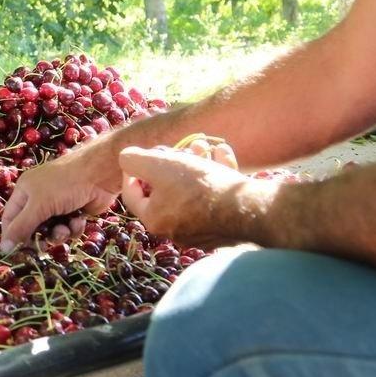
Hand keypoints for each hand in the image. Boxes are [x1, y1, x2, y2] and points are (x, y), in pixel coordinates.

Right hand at [0, 141, 120, 249]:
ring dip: (59, 234)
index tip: (15, 252)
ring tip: (66, 229)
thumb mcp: (39, 206)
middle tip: (45, 245)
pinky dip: (73, 228)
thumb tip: (4, 248)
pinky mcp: (74, 212)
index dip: (11, 235)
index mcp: (24, 192)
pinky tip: (79, 220)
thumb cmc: (64, 185)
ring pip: (51, 231)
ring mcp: (57, 206)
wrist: (100, 174)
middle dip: (40, 236)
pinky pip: (67, 229)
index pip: (10, 218)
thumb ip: (21, 227)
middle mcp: (38, 199)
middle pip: (31, 228)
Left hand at [119, 145, 263, 247]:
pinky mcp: (228, 225)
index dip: (130, 172)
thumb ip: (134, 159)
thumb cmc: (199, 187)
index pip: (132, 195)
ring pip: (193, 190)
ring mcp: (204, 230)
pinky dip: (217, 173)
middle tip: (177, 147)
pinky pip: (215, 196)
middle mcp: (177, 230)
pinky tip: (223, 153)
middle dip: (171, 162)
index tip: (138, 155)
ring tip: (203, 145)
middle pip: (166, 190)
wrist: (250, 210)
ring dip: (196, 163)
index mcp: (156, 220)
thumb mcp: (158, 165)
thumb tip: (125, 158)